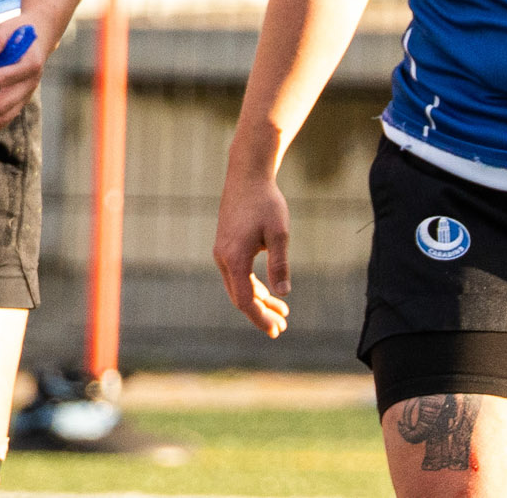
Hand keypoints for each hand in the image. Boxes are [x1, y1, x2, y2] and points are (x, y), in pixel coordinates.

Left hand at [0, 11, 50, 133]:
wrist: (40, 36)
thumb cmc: (19, 32)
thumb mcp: (10, 29)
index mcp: (30, 64)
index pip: (7, 78)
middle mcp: (30, 83)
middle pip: (5, 104)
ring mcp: (26, 94)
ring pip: (5, 117)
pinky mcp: (19, 101)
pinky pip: (4, 118)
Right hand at [212, 166, 292, 337]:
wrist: (247, 176)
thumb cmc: (266, 202)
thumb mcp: (279, 233)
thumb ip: (280, 264)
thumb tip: (283, 294)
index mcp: (235, 259)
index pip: (245, 300)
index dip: (260, 317)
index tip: (276, 329)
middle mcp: (223, 259)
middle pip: (240, 297)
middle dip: (261, 313)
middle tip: (282, 327)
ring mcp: (222, 253)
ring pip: (239, 287)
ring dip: (259, 300)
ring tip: (282, 313)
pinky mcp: (226, 246)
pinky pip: (237, 275)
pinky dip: (253, 286)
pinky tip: (268, 292)